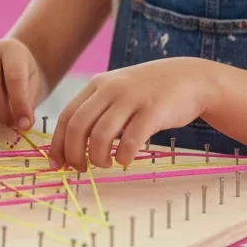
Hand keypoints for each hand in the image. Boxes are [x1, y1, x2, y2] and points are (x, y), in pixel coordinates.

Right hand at [0, 39, 45, 130]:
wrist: (7, 61)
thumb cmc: (23, 73)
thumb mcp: (34, 84)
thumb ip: (28, 103)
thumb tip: (22, 124)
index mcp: (11, 49)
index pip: (13, 78)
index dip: (19, 104)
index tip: (25, 124)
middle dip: (2, 114)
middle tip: (11, 123)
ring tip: (0, 117)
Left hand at [49, 57, 217, 170]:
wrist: (188, 78)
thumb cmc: (148, 92)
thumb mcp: (116, 91)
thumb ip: (96, 111)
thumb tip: (72, 146)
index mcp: (97, 85)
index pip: (67, 117)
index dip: (58, 143)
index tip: (57, 164)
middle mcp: (110, 89)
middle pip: (79, 127)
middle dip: (74, 154)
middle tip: (81, 168)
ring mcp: (132, 99)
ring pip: (101, 135)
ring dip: (98, 158)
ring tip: (106, 163)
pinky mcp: (153, 111)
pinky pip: (130, 140)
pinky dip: (123, 156)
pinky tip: (125, 160)